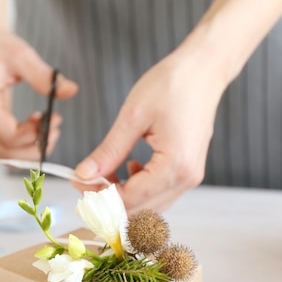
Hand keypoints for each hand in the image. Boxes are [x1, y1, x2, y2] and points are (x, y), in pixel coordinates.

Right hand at [0, 30, 77, 158]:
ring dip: (31, 148)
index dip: (35, 134)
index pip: (8, 136)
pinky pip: (3, 147)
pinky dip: (23, 145)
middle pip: (6, 152)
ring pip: (5, 155)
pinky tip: (36, 125)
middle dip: (36, 147)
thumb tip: (71, 90)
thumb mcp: (23, 56)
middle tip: (56, 129)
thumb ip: (45, 77)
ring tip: (48, 126)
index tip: (55, 118)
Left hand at [73, 48, 225, 212]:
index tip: (77, 182)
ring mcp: (190, 177)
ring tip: (104, 172)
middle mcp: (186, 178)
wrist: (204, 70)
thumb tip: (84, 174)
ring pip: (149, 206)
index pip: (129, 199)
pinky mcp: (188, 171)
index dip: (98, 196)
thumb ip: (108, 151)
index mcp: (174, 165)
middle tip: (84, 181)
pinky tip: (129, 168)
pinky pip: (160, 193)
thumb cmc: (172, 84)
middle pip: (139, 210)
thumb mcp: (133, 116)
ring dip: (123, 196)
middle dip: (108, 201)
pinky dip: (138, 189)